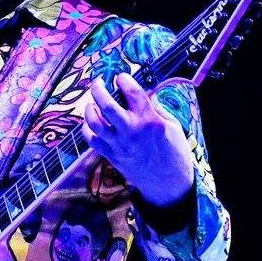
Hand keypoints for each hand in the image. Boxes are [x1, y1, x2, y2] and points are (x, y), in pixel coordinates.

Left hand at [81, 72, 194, 207]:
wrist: (168, 183)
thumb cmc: (174, 152)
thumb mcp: (173, 125)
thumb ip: (156, 107)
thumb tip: (144, 92)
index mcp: (149, 121)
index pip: (133, 92)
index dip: (124, 80)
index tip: (121, 77)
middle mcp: (131, 131)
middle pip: (107, 104)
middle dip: (98, 89)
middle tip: (98, 82)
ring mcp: (119, 144)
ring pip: (94, 122)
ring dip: (90, 108)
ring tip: (93, 103)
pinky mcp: (111, 156)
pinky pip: (91, 140)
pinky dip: (87, 129)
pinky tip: (92, 122)